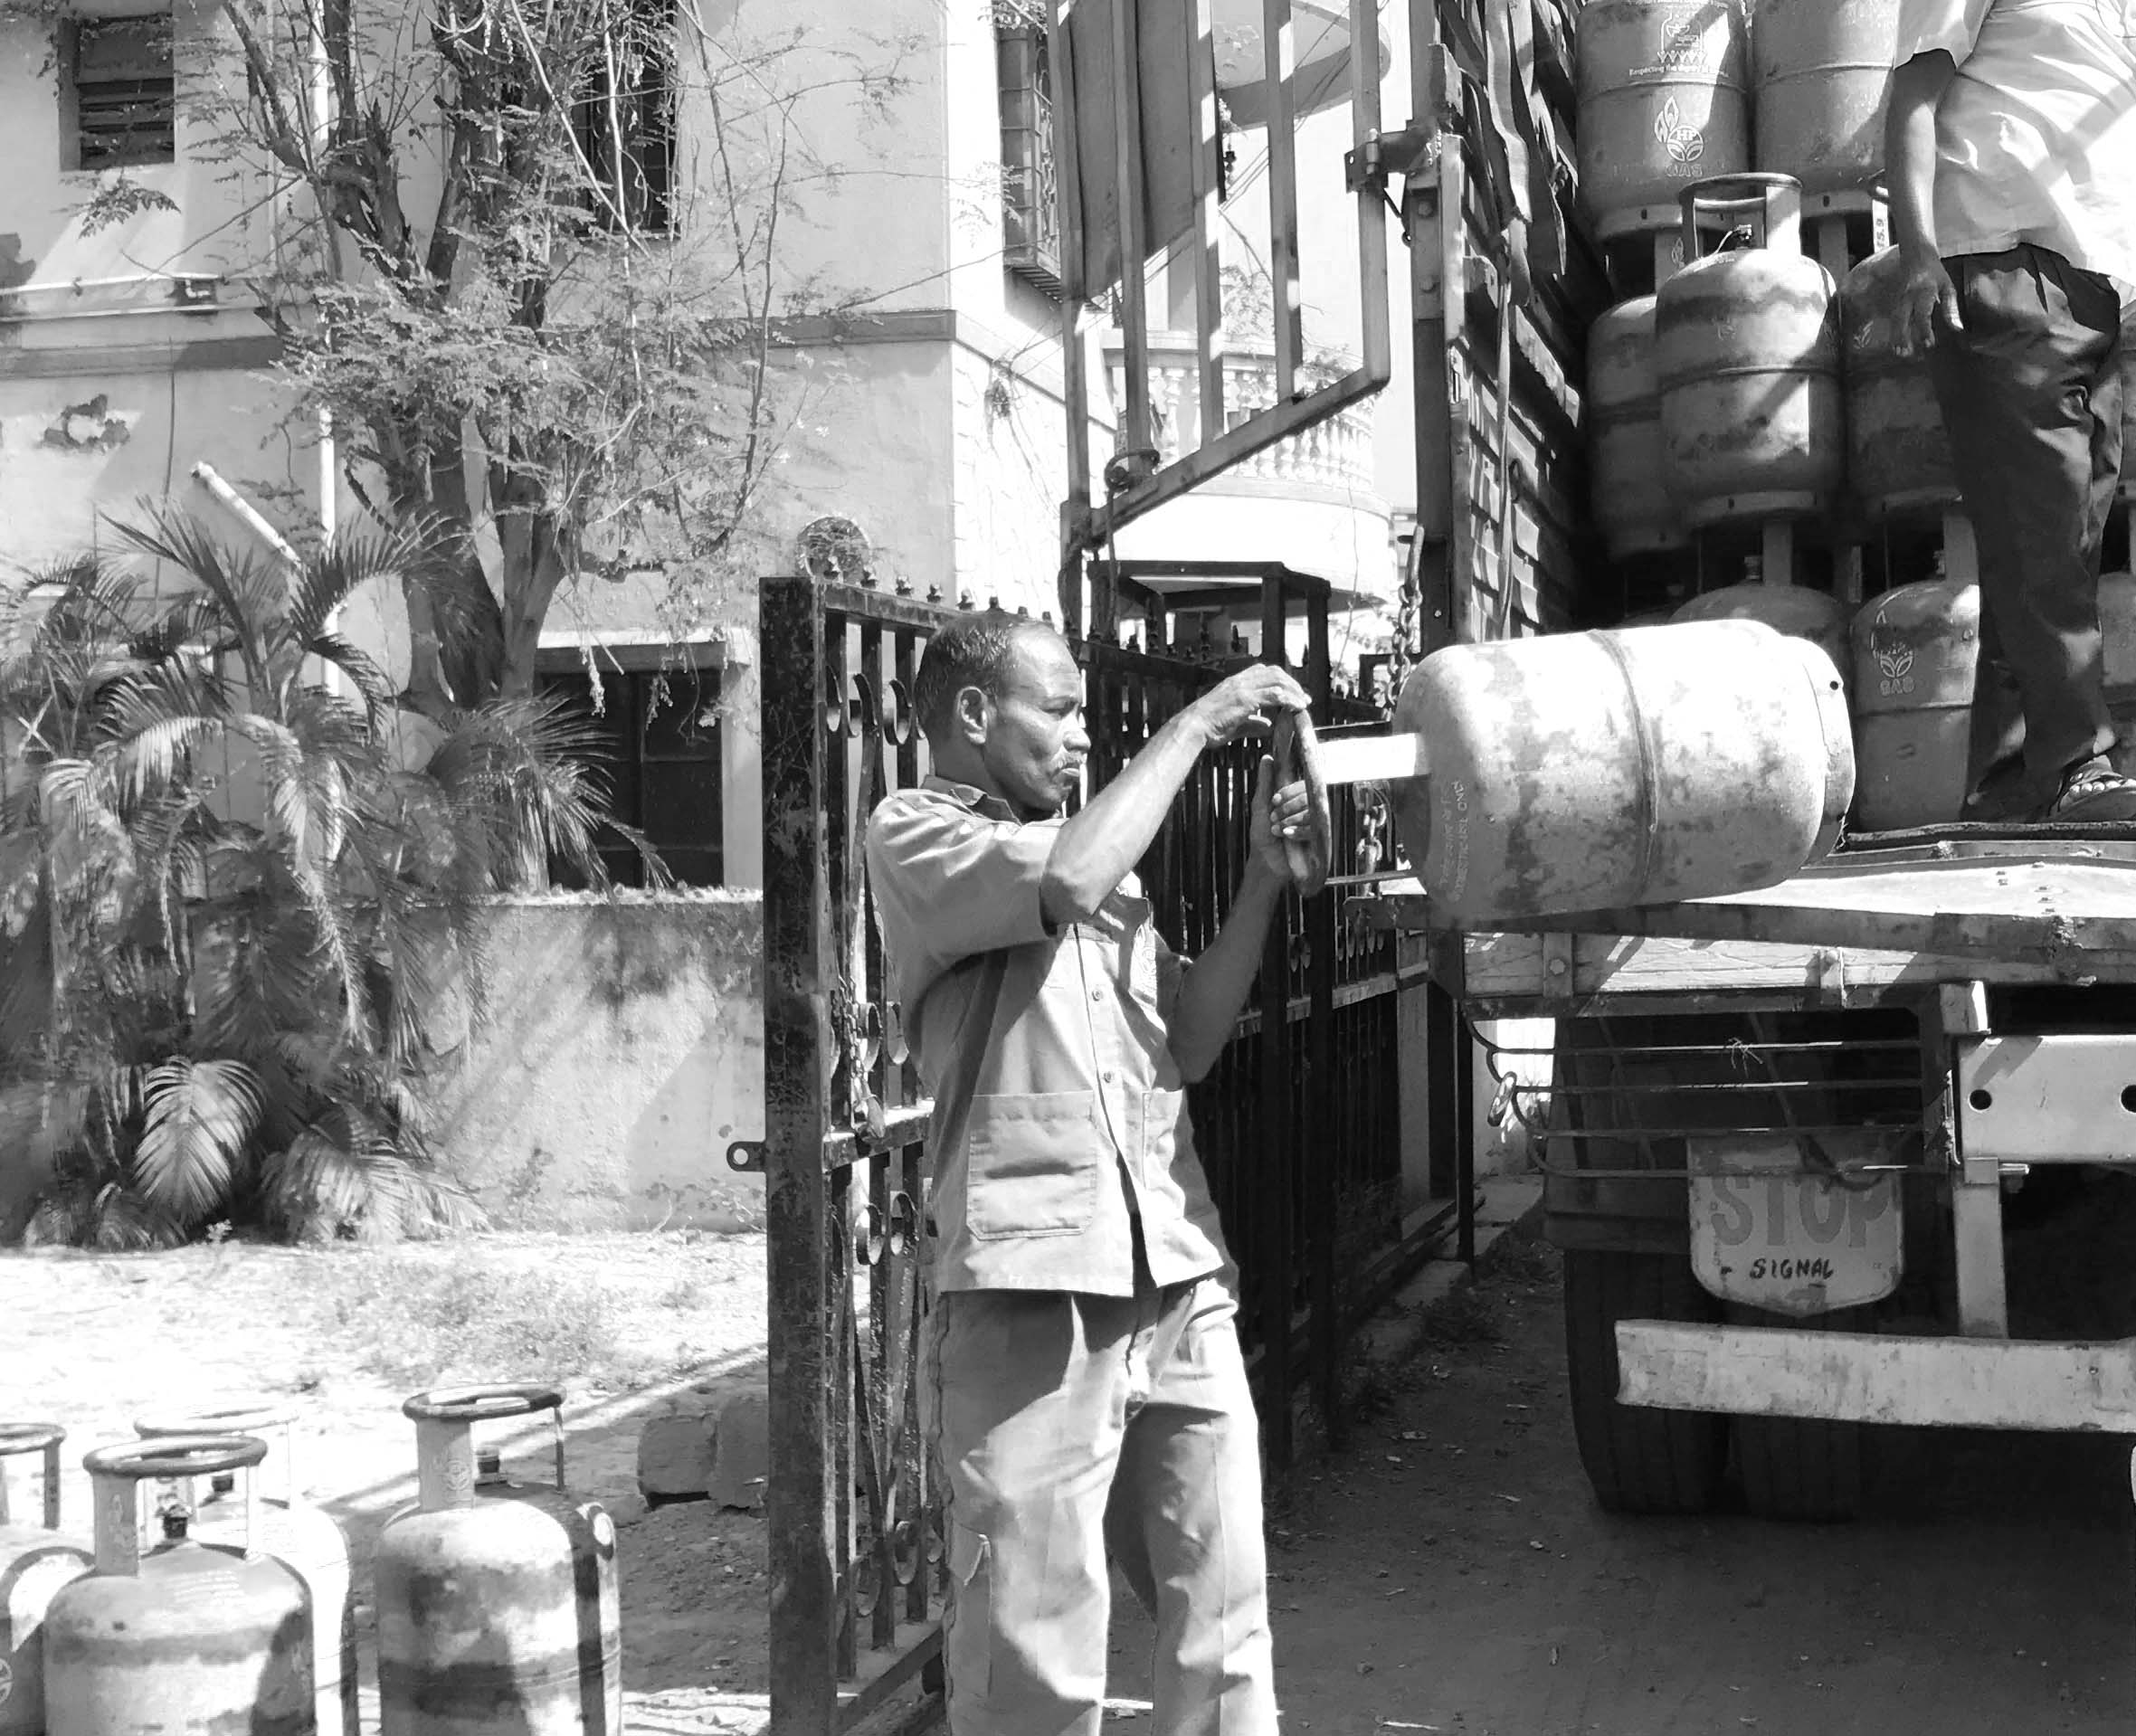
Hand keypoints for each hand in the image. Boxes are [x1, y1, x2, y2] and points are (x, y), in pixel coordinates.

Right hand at [1192, 663, 1310, 746]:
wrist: (1193, 727)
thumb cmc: (1208, 726)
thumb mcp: (1235, 723)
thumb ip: (1253, 722)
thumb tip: (1268, 725)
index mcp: (1235, 683)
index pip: (1262, 672)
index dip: (1279, 679)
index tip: (1290, 692)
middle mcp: (1240, 681)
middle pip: (1274, 673)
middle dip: (1291, 683)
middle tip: (1302, 697)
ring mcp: (1243, 689)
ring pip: (1277, 681)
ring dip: (1294, 690)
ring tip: (1303, 702)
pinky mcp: (1246, 700)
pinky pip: (1275, 695)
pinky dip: (1290, 699)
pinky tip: (1297, 707)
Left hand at [1250, 756, 1314, 883]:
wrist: (1265, 862)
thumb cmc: (1262, 834)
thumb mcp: (1260, 806)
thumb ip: (1265, 782)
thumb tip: (1268, 757)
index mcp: (1295, 798)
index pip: (1301, 785)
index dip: (1288, 792)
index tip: (1274, 801)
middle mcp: (1307, 808)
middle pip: (1308, 797)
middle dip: (1287, 808)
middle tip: (1274, 818)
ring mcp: (1314, 823)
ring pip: (1311, 812)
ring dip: (1291, 820)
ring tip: (1277, 830)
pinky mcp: (1317, 838)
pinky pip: (1314, 828)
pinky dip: (1298, 831)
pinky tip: (1287, 836)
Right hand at [1891, 252, 1962, 357]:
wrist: (1916, 257)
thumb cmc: (1936, 274)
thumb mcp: (1947, 287)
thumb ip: (1950, 309)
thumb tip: (1956, 328)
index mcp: (1924, 291)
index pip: (1923, 314)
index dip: (1925, 330)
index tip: (1928, 344)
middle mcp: (1908, 296)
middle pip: (1902, 318)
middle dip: (1903, 336)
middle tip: (1905, 353)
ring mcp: (1899, 299)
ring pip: (1895, 320)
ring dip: (1895, 337)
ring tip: (1898, 352)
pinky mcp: (1894, 302)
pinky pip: (1893, 319)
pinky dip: (1893, 332)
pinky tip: (1894, 344)